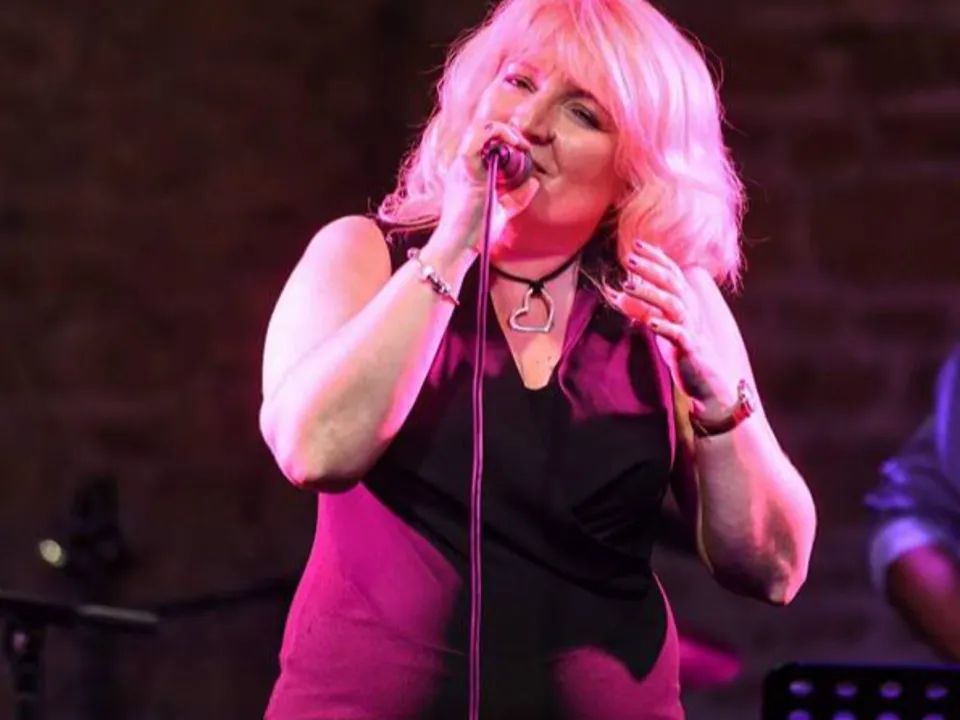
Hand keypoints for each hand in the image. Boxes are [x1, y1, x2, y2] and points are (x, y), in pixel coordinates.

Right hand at [437, 120, 539, 249]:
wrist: (460, 245)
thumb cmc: (477, 232)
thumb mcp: (502, 210)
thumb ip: (517, 197)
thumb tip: (534, 181)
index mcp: (469, 171)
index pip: (483, 141)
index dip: (504, 137)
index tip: (524, 149)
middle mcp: (463, 164)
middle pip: (481, 130)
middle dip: (506, 131)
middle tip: (523, 144)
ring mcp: (462, 165)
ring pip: (479, 128)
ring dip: (502, 130)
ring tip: (518, 142)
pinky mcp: (465, 169)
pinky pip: (477, 139)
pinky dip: (496, 134)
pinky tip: (513, 144)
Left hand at [605, 239, 735, 411]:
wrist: (711, 384)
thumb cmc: (685, 354)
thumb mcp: (660, 329)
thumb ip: (642, 311)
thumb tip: (619, 295)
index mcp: (685, 304)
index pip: (671, 274)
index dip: (656, 258)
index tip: (637, 244)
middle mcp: (690, 312)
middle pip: (672, 283)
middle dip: (650, 269)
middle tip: (630, 259)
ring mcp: (691, 329)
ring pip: (673, 304)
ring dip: (650, 294)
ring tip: (628, 287)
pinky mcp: (691, 349)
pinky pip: (678, 335)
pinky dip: (664, 326)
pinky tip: (649, 322)